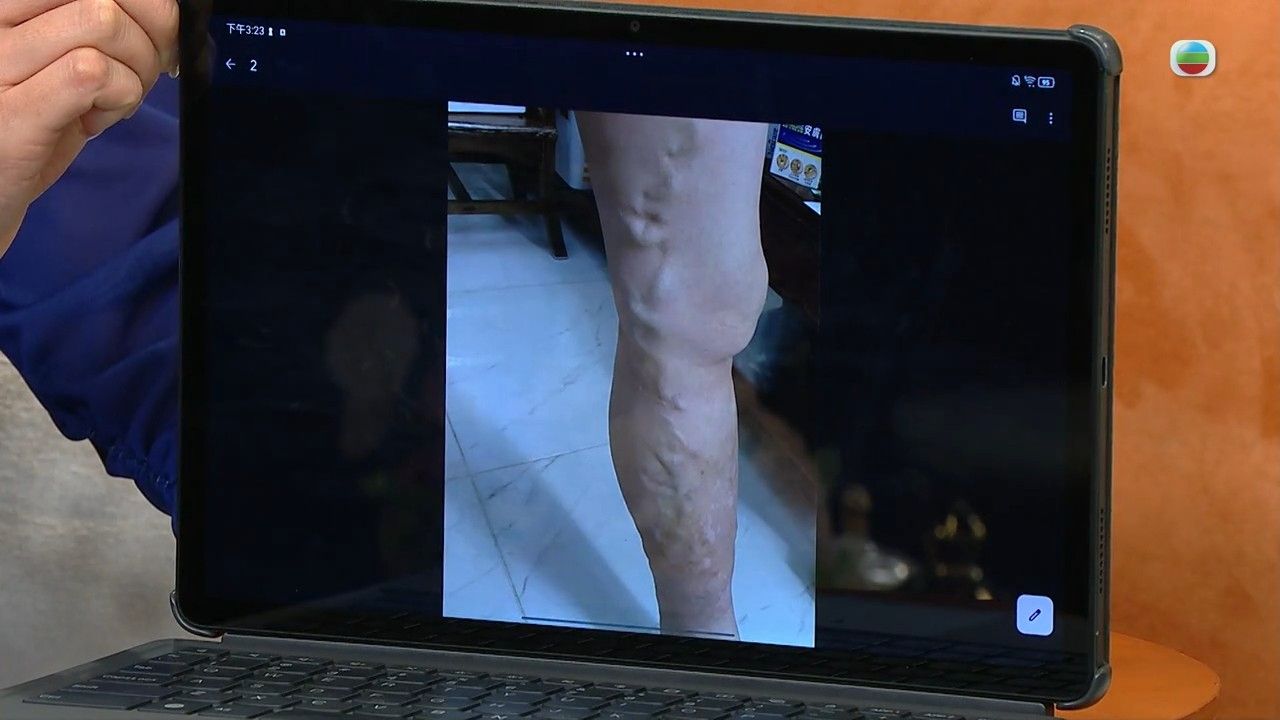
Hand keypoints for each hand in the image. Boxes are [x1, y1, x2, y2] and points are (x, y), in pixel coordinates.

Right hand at [0, 0, 178, 257]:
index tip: (161, 39)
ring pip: (103, 23)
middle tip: (143, 76)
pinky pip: (93, 73)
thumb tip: (169, 14)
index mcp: (12, 2)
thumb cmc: (36, 116)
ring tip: (107, 103)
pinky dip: (118, 98)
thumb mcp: (66, 55)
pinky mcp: (13, 111)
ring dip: (134, 71)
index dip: (149, 6)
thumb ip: (105, 26)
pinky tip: (93, 121)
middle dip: (152, 36)